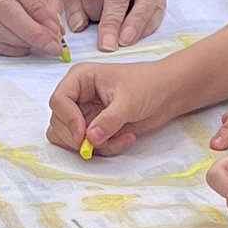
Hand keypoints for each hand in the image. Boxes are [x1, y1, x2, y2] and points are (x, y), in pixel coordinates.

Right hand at [49, 56, 173, 156]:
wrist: (168, 93)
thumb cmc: (149, 85)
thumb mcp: (128, 102)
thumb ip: (108, 121)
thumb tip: (90, 139)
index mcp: (80, 79)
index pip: (59, 101)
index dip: (68, 120)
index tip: (83, 136)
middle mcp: (78, 96)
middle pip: (59, 123)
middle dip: (79, 137)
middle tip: (100, 142)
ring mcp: (86, 113)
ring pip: (71, 138)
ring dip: (93, 146)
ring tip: (118, 138)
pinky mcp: (96, 128)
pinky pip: (90, 145)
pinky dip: (106, 148)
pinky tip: (127, 137)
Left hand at [64, 0, 164, 51]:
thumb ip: (72, 1)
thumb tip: (78, 26)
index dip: (91, 8)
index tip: (89, 22)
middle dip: (112, 21)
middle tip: (107, 44)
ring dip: (136, 22)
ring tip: (126, 41)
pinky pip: (158, 6)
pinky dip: (150, 23)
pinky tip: (140, 35)